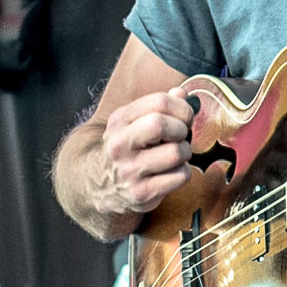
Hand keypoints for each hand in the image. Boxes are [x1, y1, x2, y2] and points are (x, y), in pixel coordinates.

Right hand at [92, 86, 198, 219]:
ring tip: (176, 155)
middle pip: (161, 124)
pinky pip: (180, 176)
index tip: (184, 117)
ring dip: (185, 152)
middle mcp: (120, 145)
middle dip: (181, 129)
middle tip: (179, 136)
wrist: (101, 186)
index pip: (158, 102)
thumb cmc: (126, 149)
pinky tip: (170, 172)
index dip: (181, 107)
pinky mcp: (142, 193)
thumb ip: (158, 106)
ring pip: (176, 153)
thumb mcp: (133, 121)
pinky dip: (183, 172)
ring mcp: (130, 171)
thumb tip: (182, 94)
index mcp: (119, 121)